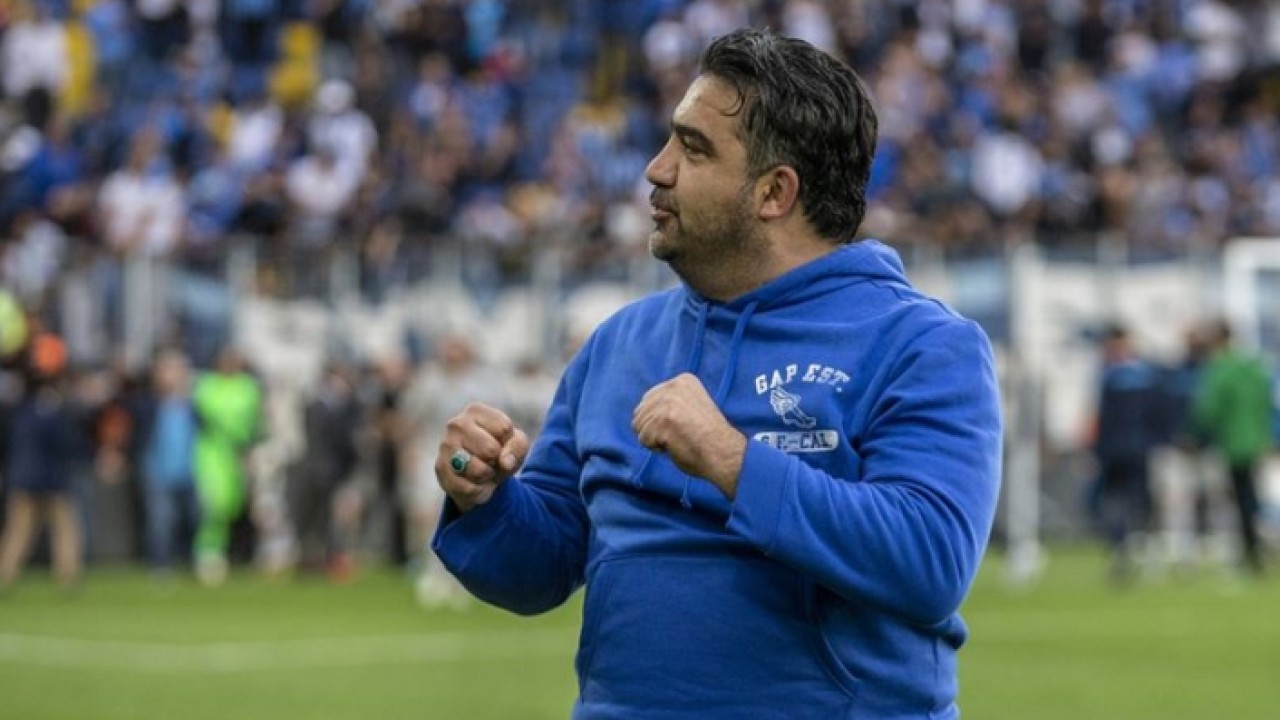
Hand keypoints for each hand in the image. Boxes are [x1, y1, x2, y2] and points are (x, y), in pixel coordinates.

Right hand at [435, 402, 529, 512]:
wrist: (479, 475)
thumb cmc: (500, 452)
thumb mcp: (517, 445)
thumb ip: (518, 447)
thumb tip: (504, 462)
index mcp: (475, 411)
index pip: (504, 429)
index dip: (509, 443)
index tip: (501, 444)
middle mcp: (456, 424)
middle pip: (491, 449)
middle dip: (496, 461)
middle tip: (491, 460)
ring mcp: (445, 446)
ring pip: (478, 470)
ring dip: (487, 476)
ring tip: (483, 470)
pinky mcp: (440, 469)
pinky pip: (468, 488)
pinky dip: (478, 490)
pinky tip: (473, 482)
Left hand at [632, 373, 746, 497]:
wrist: (724, 452)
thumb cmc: (708, 437)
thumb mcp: (691, 405)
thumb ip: (669, 402)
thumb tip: (639, 411)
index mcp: (682, 380)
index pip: (648, 399)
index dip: (660, 419)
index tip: (683, 424)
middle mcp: (673, 386)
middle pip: (640, 411)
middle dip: (654, 428)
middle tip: (678, 434)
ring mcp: (668, 403)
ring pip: (639, 426)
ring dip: (654, 439)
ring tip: (678, 439)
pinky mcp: (662, 420)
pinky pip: (643, 439)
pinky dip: (656, 448)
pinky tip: (675, 445)